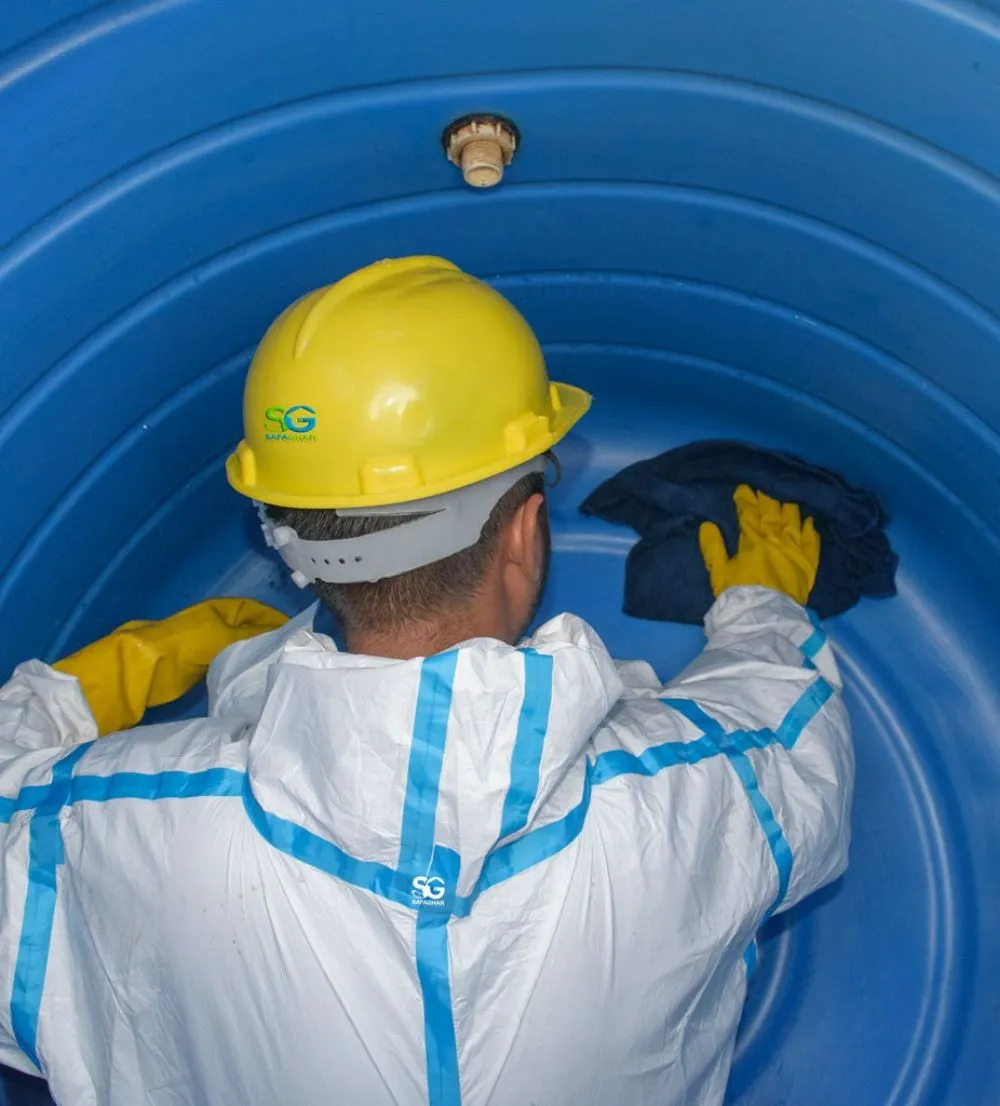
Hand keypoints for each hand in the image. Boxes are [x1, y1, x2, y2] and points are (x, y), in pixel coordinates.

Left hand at [53, 598, 287, 735]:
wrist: (146, 668)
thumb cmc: (185, 645)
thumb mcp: (224, 637)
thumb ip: (253, 637)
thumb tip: (282, 637)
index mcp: (222, 609)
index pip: (257, 610)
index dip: (276, 620)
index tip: (297, 633)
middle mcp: (217, 622)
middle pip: (251, 628)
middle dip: (269, 637)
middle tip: (291, 652)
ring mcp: (209, 643)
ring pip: (243, 646)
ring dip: (257, 653)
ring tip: (278, 664)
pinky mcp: (203, 663)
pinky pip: (233, 660)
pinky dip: (245, 665)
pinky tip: (255, 675)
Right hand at [699, 485, 819, 604]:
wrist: (766, 619)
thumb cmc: (739, 597)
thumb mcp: (718, 574)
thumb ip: (713, 548)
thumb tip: (707, 524)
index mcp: (752, 542)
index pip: (748, 515)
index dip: (745, 500)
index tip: (742, 488)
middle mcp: (776, 541)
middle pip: (772, 514)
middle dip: (766, 499)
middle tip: (763, 489)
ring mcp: (795, 551)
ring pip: (793, 522)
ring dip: (788, 508)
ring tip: (785, 499)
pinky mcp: (808, 565)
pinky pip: (812, 541)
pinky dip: (810, 529)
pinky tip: (809, 520)